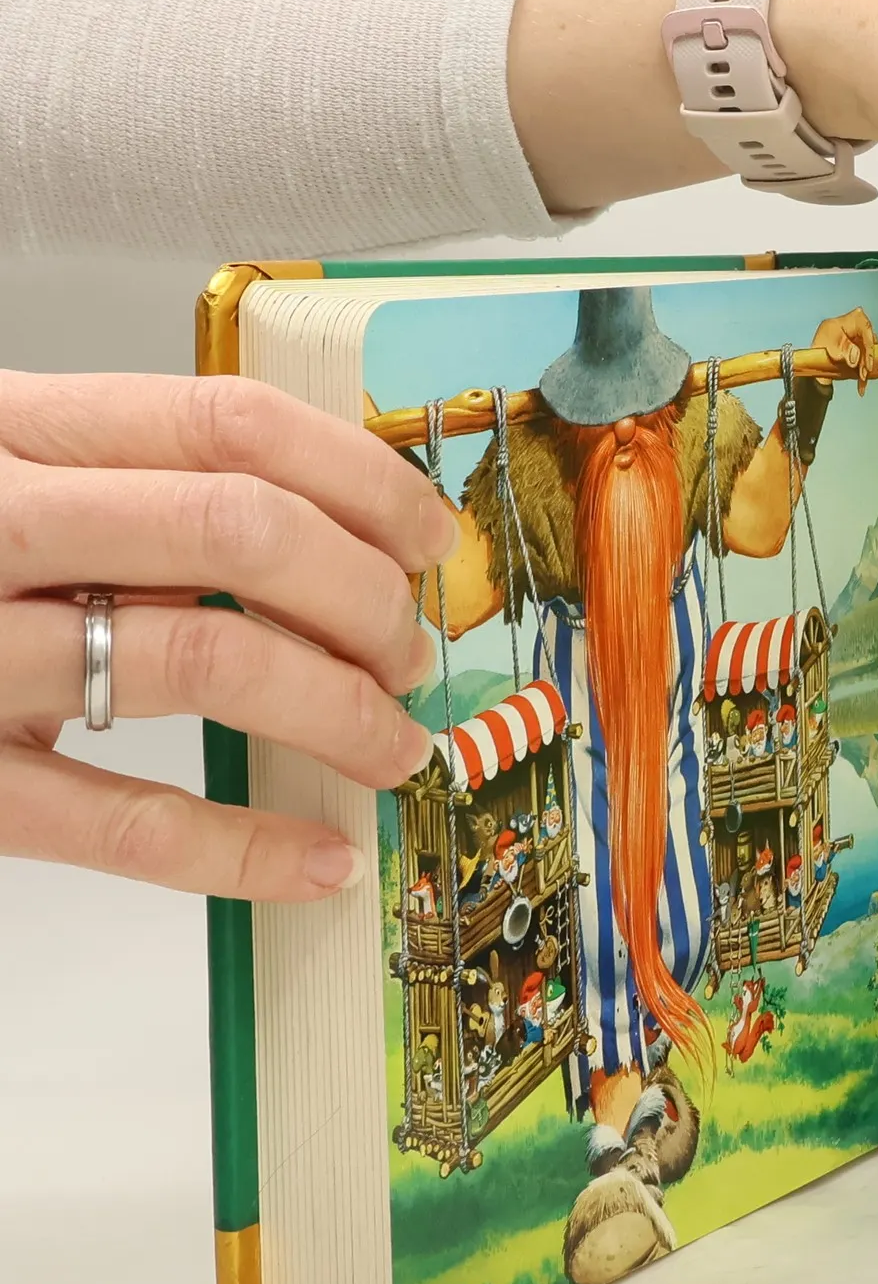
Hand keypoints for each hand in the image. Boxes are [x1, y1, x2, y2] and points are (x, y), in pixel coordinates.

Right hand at [0, 371, 462, 898]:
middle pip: (241, 532)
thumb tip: (330, 535)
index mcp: (10, 430)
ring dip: (340, 711)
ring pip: (208, 661)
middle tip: (407, 654)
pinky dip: (244, 848)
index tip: (430, 542)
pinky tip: (316, 860)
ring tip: (390, 745)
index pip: (230, 423)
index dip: (364, 483)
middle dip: (367, 599)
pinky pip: (125, 820)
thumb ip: (128, 484)